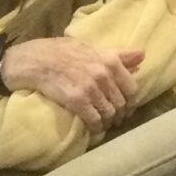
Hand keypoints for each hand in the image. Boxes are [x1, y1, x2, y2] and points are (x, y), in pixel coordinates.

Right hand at [0, 38, 145, 131]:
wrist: (34, 60)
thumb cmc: (61, 51)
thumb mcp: (91, 48)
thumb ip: (117, 54)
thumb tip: (142, 55)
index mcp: (110, 61)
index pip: (132, 88)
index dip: (130, 101)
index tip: (124, 107)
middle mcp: (103, 74)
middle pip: (121, 104)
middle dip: (118, 114)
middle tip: (112, 119)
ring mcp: (91, 88)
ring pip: (109, 114)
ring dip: (107, 122)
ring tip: (102, 123)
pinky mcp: (77, 101)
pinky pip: (94, 120)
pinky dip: (96, 127)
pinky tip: (92, 128)